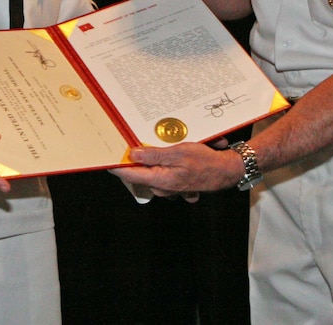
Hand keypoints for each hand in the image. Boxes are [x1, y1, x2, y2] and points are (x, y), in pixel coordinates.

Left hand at [112, 142, 244, 196]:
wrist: (226, 171)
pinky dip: (165, 165)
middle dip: (137, 159)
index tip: (106, 158)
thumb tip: (132, 155)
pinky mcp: (176, 186)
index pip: (131, 175)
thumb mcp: (179, 152)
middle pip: (140, 174)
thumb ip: (154, 155)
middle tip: (132, 143)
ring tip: (160, 146)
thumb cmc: (205, 161)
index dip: (116, 166)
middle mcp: (163, 187)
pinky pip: (164, 175)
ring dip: (153, 160)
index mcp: (161, 180)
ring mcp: (170, 189)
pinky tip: (172, 156)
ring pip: (152, 173)